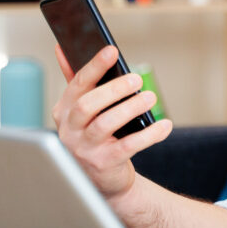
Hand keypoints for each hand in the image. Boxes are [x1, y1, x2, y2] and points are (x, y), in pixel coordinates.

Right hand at [51, 44, 171, 202]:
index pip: (78, 84)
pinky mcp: (104, 164)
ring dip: (130, 108)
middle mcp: (69, 130)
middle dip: (114, 89)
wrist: (103, 179)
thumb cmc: (95, 136)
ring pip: (105, 124)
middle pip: (88, 105)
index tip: (112, 50)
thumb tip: (62, 48)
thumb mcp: (81, 110)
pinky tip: (165, 125)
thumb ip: (76, 81)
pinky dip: (149, 134)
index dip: (95, 66)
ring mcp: (84, 149)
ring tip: (150, 97)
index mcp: (64, 111)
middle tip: (138, 79)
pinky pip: (128, 146)